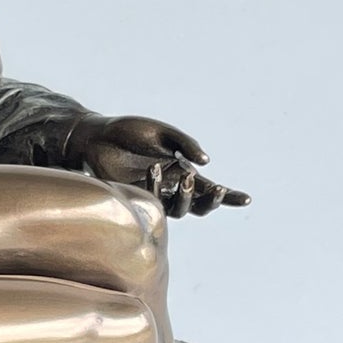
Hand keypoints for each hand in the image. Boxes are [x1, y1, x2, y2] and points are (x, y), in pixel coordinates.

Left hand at [64, 114, 249, 217]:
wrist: (96, 136)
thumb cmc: (130, 132)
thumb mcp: (164, 133)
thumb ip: (186, 145)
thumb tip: (207, 162)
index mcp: (181, 171)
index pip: (207, 188)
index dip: (228, 197)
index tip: (246, 200)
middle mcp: (169, 187)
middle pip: (198, 207)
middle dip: (211, 201)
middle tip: (215, 188)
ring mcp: (153, 194)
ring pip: (179, 210)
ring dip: (186, 196)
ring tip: (184, 177)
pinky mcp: (134, 198)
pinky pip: (153, 200)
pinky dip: (156, 185)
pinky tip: (154, 168)